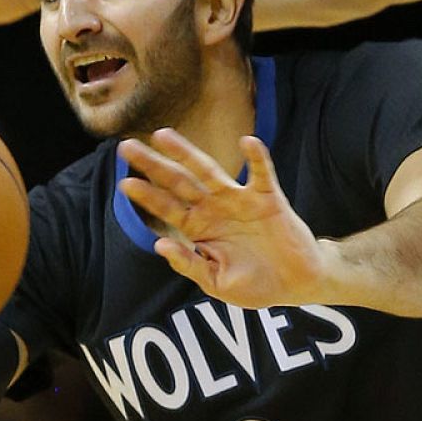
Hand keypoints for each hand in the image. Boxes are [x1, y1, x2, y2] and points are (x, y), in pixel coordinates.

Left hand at [118, 130, 328, 308]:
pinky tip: (247, 142)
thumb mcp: (216, 282)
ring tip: (162, 136)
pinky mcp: (268, 198)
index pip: (167, 208)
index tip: (125, 184)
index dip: (147, 196)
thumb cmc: (255, 283)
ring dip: (187, 153)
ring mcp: (240, 200)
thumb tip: (160, 244)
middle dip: (154, 165)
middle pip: (179, 182)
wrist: (296, 283)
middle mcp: (215, 209)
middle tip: (126, 147)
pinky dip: (256, 158)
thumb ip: (190, 264)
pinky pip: (262, 174)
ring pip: (210, 171)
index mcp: (200, 229)